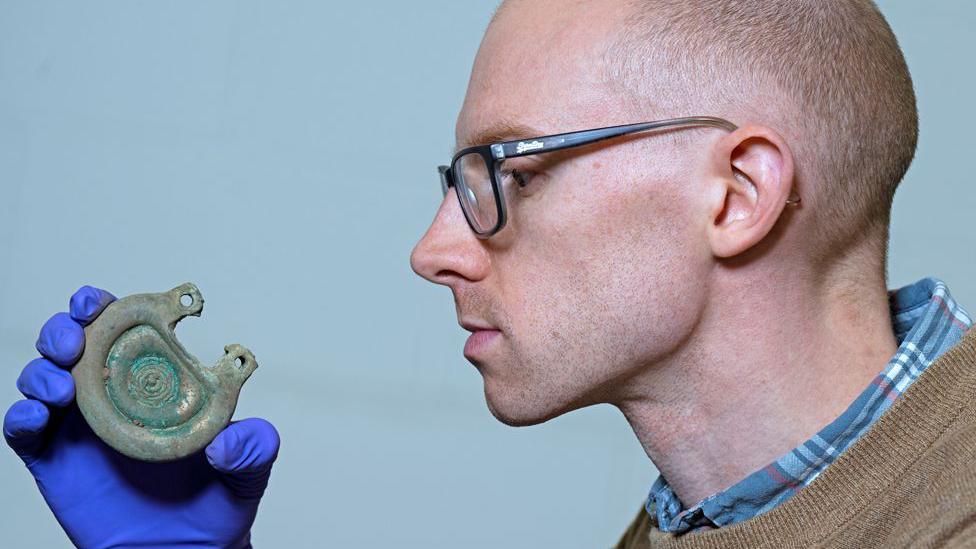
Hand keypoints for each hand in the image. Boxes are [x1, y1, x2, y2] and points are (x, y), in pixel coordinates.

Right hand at [3, 286, 279, 548]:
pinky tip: (38, 413)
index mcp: (154, 383)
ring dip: (42, 370)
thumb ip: (254, 450)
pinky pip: (25, 431)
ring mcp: (80, 428)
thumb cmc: (215, 503)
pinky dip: (23, 415)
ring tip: (60, 384)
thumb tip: (231, 441)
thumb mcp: (248, 473)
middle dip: (64, 329)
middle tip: (72, 339)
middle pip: (72, 344)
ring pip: (42, 379)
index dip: (105, 307)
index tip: (99, 301)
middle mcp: (110, 396)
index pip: (122, 330)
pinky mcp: (55, 462)